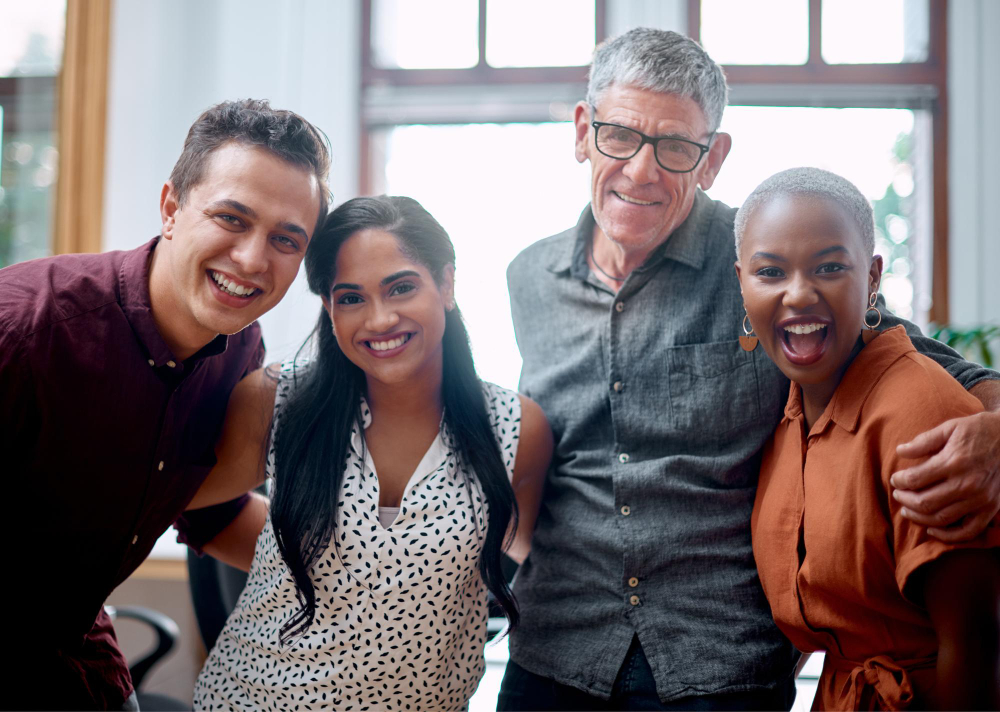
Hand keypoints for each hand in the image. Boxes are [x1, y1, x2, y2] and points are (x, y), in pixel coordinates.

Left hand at [890, 410, 999, 540]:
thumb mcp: (949, 428)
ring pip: (941, 518)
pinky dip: (948, 536)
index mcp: (954, 462)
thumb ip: (923, 441)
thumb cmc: (977, 430)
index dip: (899, 481)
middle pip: (925, 502)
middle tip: (897, 495)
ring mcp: (980, 499)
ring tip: (907, 510)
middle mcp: (967, 484)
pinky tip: (931, 530)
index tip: (895, 479)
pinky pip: (967, 531)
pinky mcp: (990, 508)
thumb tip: (899, 451)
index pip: (915, 479)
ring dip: (919, 517)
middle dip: (905, 500)